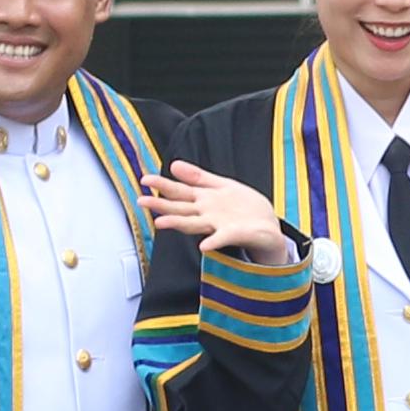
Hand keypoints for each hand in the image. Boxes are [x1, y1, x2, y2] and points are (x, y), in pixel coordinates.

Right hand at [150, 160, 297, 269]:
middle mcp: (206, 214)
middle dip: (161, 205)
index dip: (163, 185)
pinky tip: (204, 246)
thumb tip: (173, 165)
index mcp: (203, 200)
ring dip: (177, 224)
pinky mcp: (233, 235)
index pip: (179, 191)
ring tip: (160, 223)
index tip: (145, 179)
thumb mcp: (221, 186)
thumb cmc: (243, 207)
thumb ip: (198, 177)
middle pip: (180, 208)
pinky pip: (221, 239)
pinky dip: (213, 242)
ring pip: (193, 224)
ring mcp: (218, 226)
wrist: (268, 226)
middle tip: (141, 201)